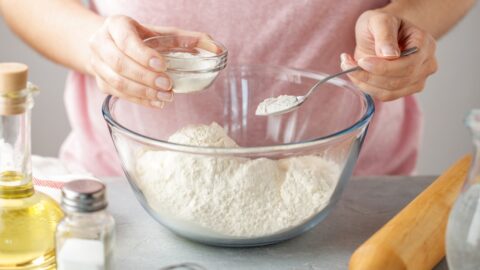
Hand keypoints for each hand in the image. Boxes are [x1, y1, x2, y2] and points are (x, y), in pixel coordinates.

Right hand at [88, 15, 211, 107]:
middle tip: (168, 85)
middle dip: (145, 77)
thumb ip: (189, 40)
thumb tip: (218, 49)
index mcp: (116, 25)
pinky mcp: (100, 81)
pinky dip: (139, 100)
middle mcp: (101, 42)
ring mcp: (97, 63)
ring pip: (116, 82)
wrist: (110, 43)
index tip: (163, 65)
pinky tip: (157, 103)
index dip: (143, 54)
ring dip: (143, 92)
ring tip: (165, 97)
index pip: (126, 40)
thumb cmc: (142, 38)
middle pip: (120, 63)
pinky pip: (117, 94)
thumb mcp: (163, 34)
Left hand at [340, 10, 437, 100]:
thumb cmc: (382, 25)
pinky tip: (356, 74)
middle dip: (370, 76)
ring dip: (365, 83)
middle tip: (348, 65)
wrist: (380, 33)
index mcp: (425, 44)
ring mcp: (417, 80)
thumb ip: (385, 35)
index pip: (408, 64)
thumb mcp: (380, 20)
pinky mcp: (404, 90)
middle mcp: (426, 64)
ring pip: (390, 92)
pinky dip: (366, 87)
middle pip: (399, 81)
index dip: (383, 67)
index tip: (362, 61)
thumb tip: (390, 55)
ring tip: (349, 67)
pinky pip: (384, 96)